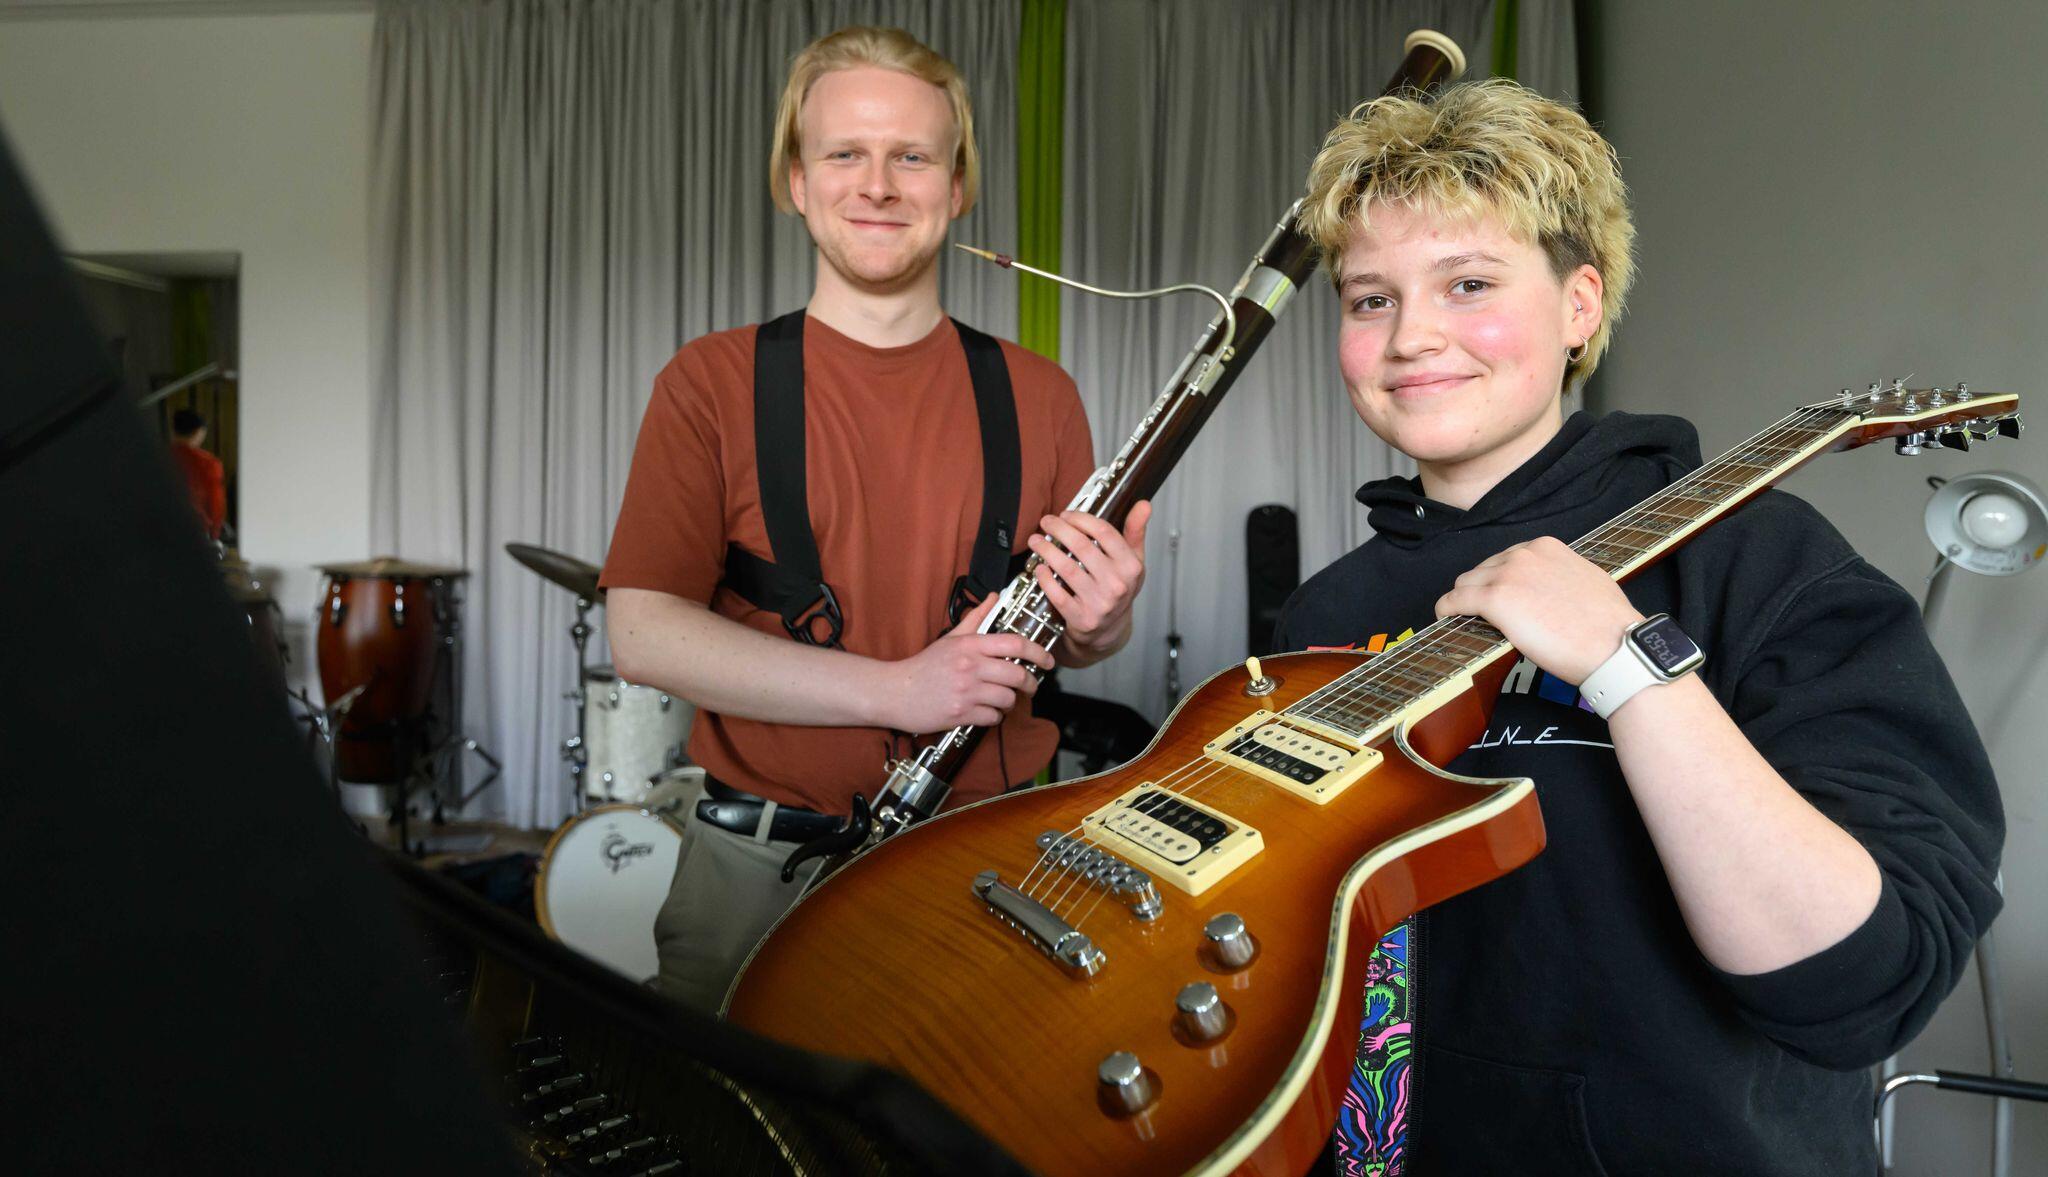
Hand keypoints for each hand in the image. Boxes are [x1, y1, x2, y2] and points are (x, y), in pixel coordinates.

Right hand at [874, 594, 1054, 733]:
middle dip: (1030, 683)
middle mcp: (970, 666)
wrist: (896, 692)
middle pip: (1017, 675)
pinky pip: (993, 717)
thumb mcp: (951, 638)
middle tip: (1030, 686)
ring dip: (1009, 702)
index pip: (1014, 645)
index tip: (1048, 660)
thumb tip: (994, 596)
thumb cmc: (925, 666)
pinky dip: (994, 717)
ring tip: (1001, 699)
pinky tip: (986, 711)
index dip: (1038, 653)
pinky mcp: (961, 713)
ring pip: (1008, 698)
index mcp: (969, 645)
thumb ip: (976, 617)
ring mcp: (966, 691)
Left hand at [1028, 500, 1151, 659]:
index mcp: (1131, 566)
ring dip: (1047, 551)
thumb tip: (1144, 505)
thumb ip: (1136, 532)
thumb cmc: (1119, 589)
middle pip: (1082, 547)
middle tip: (1046, 522)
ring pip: (1067, 569)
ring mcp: (1099, 603)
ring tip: (1036, 540)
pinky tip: (1038, 567)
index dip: (1081, 519)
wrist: (1110, 630)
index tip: (1066, 514)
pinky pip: (1058, 595)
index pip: (1104, 532)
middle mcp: (1117, 584)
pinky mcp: (1082, 618)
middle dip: (1059, 530)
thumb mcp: (1133, 561)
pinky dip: (1045, 579)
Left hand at [1433, 536, 1643, 683]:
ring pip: (1466, 583)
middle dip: (1482, 589)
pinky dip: (1447, 608)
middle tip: (1484, 613)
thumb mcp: (1585, 580)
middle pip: (1484, 569)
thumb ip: (1559, 576)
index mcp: (1546, 547)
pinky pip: (1455, 601)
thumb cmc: (1607, 623)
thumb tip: (1546, 590)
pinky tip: (1446, 617)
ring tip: (1466, 618)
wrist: (1613, 646)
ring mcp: (1507, 575)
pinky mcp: (1495, 600)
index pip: (1506, 559)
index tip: (1500, 596)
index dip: (1500, 580)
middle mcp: (1524, 554)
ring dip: (1465, 600)